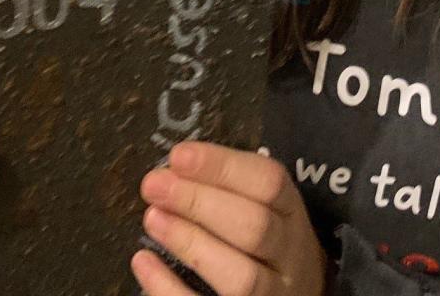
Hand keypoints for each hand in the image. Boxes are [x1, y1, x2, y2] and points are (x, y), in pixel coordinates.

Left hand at [134, 142, 327, 295]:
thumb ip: (227, 186)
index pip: (268, 182)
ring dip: (191, 243)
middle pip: (254, 227)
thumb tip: (172, 170)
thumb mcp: (263, 205)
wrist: (295, 292)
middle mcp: (288, 255)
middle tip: (154, 185)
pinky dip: (170, 289)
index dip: (222, 166)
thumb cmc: (265, 240)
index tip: (178, 156)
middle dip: (199, 202)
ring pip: (240, 277)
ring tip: (153, 218)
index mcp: (290, 211)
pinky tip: (144, 262)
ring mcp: (273, 294)